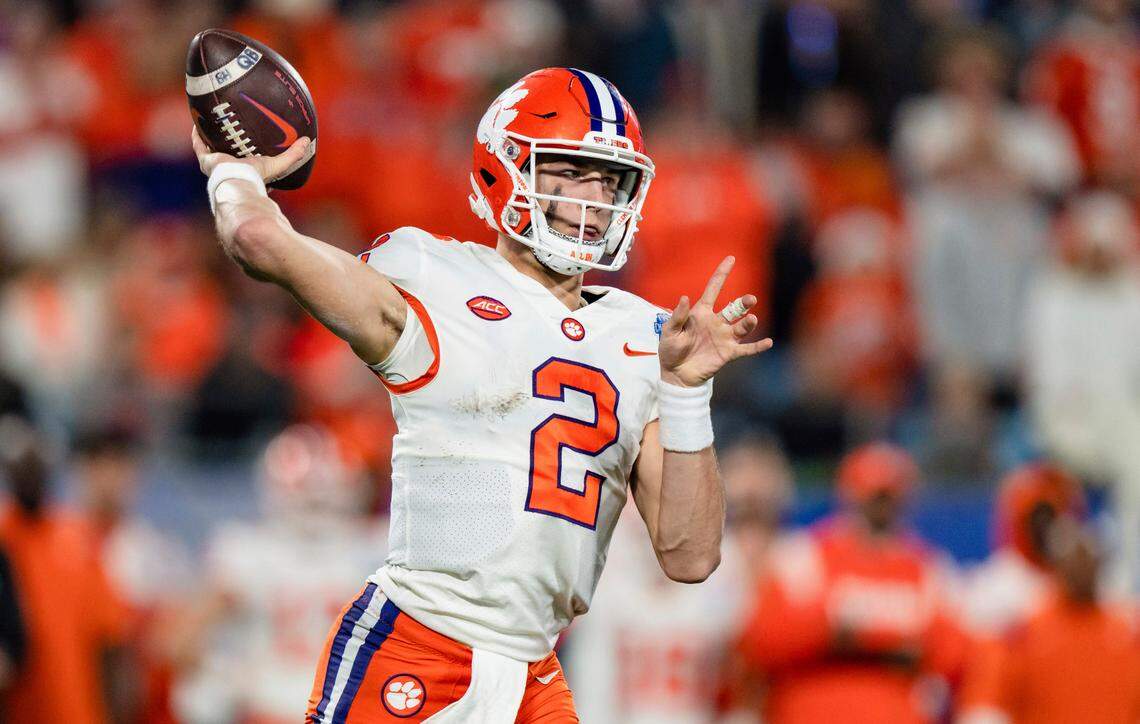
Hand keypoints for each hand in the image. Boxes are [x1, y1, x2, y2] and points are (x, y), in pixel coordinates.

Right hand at [190, 126, 310, 182]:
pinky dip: (197, 134)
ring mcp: (215, 165)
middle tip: (230, 125)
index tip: (250, 138)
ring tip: (212, 121)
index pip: (246, 160)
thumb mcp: (278, 164)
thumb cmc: (256, 177)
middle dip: (228, 141)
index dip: (248, 150)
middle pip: (227, 152)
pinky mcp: (206, 160)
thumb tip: (308, 141)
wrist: (238, 183)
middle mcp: (229, 168)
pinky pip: (198, 145)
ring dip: (211, 136)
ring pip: (211, 148)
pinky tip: (198, 121)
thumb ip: (293, 154)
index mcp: (245, 171)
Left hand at [659, 256, 772, 386]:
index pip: (714, 289)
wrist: (676, 374)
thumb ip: (677, 316)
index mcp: (701, 312)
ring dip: (749, 323)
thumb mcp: (669, 332)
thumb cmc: (671, 349)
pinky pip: (746, 349)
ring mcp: (724, 337)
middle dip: (743, 303)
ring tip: (752, 319)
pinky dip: (757, 346)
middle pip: (734, 308)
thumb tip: (684, 297)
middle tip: (750, 300)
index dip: (722, 274)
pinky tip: (768, 342)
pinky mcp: (728, 353)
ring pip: (741, 327)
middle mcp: (716, 322)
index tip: (731, 259)